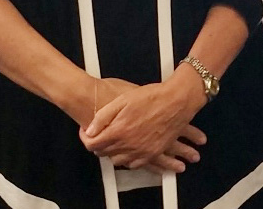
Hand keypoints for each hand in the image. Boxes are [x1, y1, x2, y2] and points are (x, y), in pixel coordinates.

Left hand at [79, 75, 206, 171]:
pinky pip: (135, 165)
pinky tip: (129, 150)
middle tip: (100, 134)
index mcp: (119, 131)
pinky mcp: (153, 154)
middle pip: (104, 154)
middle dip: (98, 144)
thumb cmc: (153, 97)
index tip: (86, 132)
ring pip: (118, 161)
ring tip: (114, 140)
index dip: (85, 138)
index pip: (92, 144)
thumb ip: (103, 116)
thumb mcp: (124, 99)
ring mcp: (141, 152)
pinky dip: (128, 159)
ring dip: (113, 153)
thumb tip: (90, 129)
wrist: (177, 101)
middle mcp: (128, 146)